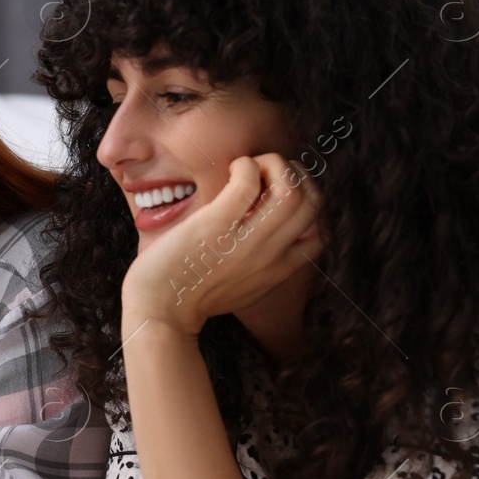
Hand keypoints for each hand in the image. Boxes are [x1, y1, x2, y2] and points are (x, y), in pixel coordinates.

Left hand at [121, 153, 322, 335]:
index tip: (283, 195)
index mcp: (277, 272)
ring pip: (291, 190)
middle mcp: (270, 257)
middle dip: (299, 176)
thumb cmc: (188, 294)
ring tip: (253, 167)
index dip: (310, 207)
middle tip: (270, 171)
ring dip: (276, 165)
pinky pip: (248, 182)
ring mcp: (246, 242)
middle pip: (313, 205)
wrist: (158, 312)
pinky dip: (246, 165)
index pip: (320, 235)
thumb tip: (257, 230)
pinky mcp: (216, 226)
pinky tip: (233, 169)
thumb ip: (259, 267)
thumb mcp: (239, 288)